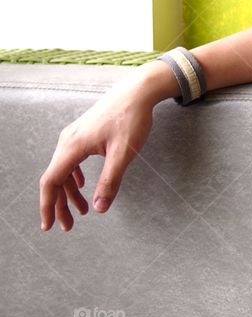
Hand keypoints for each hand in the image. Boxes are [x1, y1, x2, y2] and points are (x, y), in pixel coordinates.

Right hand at [38, 63, 172, 231]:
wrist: (138, 90)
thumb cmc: (132, 118)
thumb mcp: (123, 153)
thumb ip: (110, 181)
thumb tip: (99, 209)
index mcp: (72, 146)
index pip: (51, 182)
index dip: (48, 206)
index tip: (50, 226)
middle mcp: (67, 140)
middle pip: (55, 178)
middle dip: (60, 204)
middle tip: (69, 225)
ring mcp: (74, 135)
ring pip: (63, 169)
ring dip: (69, 192)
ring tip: (82, 210)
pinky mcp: (83, 132)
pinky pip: (71, 159)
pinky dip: (73, 176)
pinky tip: (80, 185)